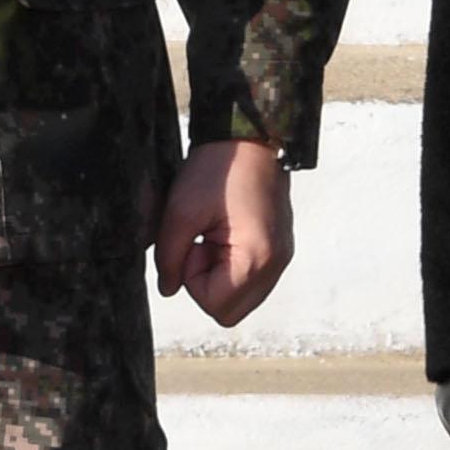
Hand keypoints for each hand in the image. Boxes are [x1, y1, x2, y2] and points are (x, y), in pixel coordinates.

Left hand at [151, 138, 292, 326]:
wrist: (250, 137)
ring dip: (219, 275)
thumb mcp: (181, 210)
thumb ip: (169, 256)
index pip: (215, 306)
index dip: (193, 279)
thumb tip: (168, 289)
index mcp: (257, 258)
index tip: (194, 243)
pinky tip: (226, 234)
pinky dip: (232, 266)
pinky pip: (250, 279)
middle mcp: (276, 266)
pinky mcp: (278, 249)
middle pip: (230, 312)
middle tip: (201, 244)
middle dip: (206, 284)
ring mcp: (280, 259)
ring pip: (240, 298)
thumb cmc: (218, 169)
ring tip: (214, 236)